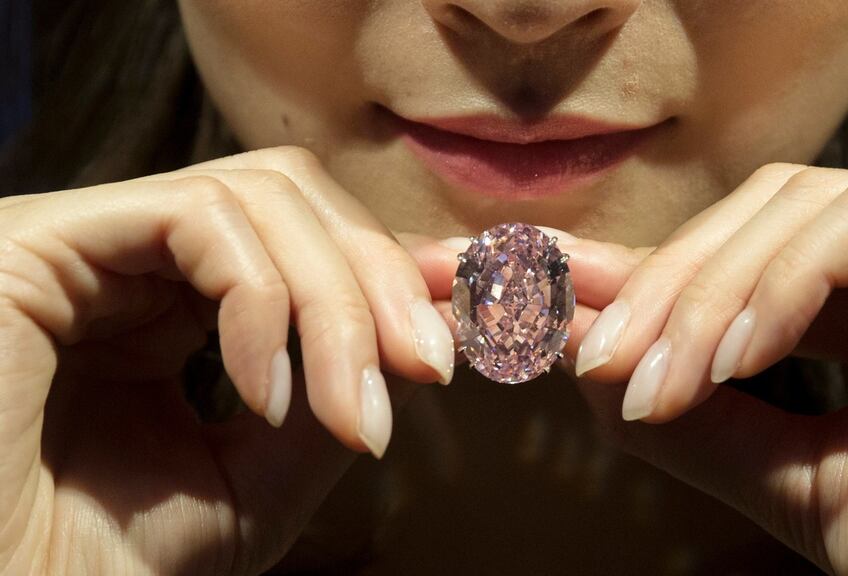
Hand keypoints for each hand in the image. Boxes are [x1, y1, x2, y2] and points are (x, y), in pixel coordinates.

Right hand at [0, 146, 456, 573]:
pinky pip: (199, 218)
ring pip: (259, 196)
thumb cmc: (95, 568)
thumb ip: (327, 409)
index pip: (301, 240)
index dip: (394, 265)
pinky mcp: (41, 240)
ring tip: (358, 414)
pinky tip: (267, 395)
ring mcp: (86, 242)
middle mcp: (127, 259)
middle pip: (294, 199)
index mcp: (163, 305)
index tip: (469, 310)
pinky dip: (264, 303)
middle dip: (382, 279)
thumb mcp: (248, 491)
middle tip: (435, 365)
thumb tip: (408, 346)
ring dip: (339, 301)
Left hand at [569, 164, 847, 573]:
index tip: (536, 285)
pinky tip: (733, 358)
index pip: (740, 266)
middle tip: (579, 343)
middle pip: (759, 219)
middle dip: (658, 281)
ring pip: (803, 206)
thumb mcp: (801, 484)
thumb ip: (699, 420)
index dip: (636, 273)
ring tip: (654, 380)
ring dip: (705, 292)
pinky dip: (785, 281)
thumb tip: (582, 359)